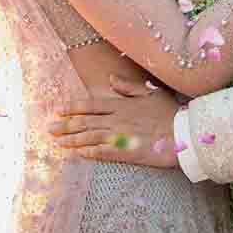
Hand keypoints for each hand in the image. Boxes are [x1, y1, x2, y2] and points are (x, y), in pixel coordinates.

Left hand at [48, 75, 181, 167]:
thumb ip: (128, 86)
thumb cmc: (170, 112)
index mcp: (122, 104)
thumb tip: (111, 78)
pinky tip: (78, 154)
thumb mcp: (151, 92)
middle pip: (85, 122)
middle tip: (49, 129)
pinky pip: (103, 152)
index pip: (91, 104)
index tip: (58, 110)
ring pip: (90, 137)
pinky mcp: (126, 152)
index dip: (73, 107)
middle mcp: (117, 119)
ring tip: (58, 142)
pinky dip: (89, 153)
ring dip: (72, 140)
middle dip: (65, 125)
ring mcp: (120, 136)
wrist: (183, 133)